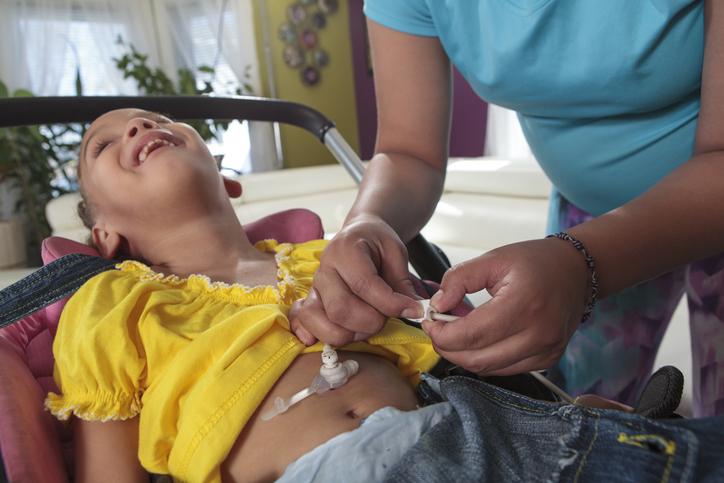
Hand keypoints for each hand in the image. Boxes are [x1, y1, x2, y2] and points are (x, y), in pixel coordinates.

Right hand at [290, 216, 422, 345]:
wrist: (357, 234)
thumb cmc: (377, 243)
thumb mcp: (396, 252)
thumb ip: (402, 283)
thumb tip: (414, 311)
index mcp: (345, 250)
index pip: (364, 285)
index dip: (390, 304)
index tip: (412, 310)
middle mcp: (324, 269)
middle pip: (341, 309)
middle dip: (371, 322)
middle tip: (386, 316)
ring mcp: (314, 287)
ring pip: (324, 321)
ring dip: (352, 333)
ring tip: (368, 325)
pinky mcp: (310, 300)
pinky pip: (305, 322)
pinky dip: (318, 334)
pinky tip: (340, 334)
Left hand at [422, 238, 589, 375]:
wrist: (576, 270)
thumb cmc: (536, 261)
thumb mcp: (493, 259)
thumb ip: (459, 279)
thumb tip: (437, 305)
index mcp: (523, 305)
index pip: (471, 335)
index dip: (442, 333)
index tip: (429, 321)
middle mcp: (538, 333)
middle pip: (478, 359)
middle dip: (448, 347)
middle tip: (437, 330)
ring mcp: (546, 351)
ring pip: (490, 369)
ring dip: (465, 355)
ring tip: (457, 332)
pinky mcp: (548, 359)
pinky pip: (506, 369)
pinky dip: (486, 358)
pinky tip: (480, 339)